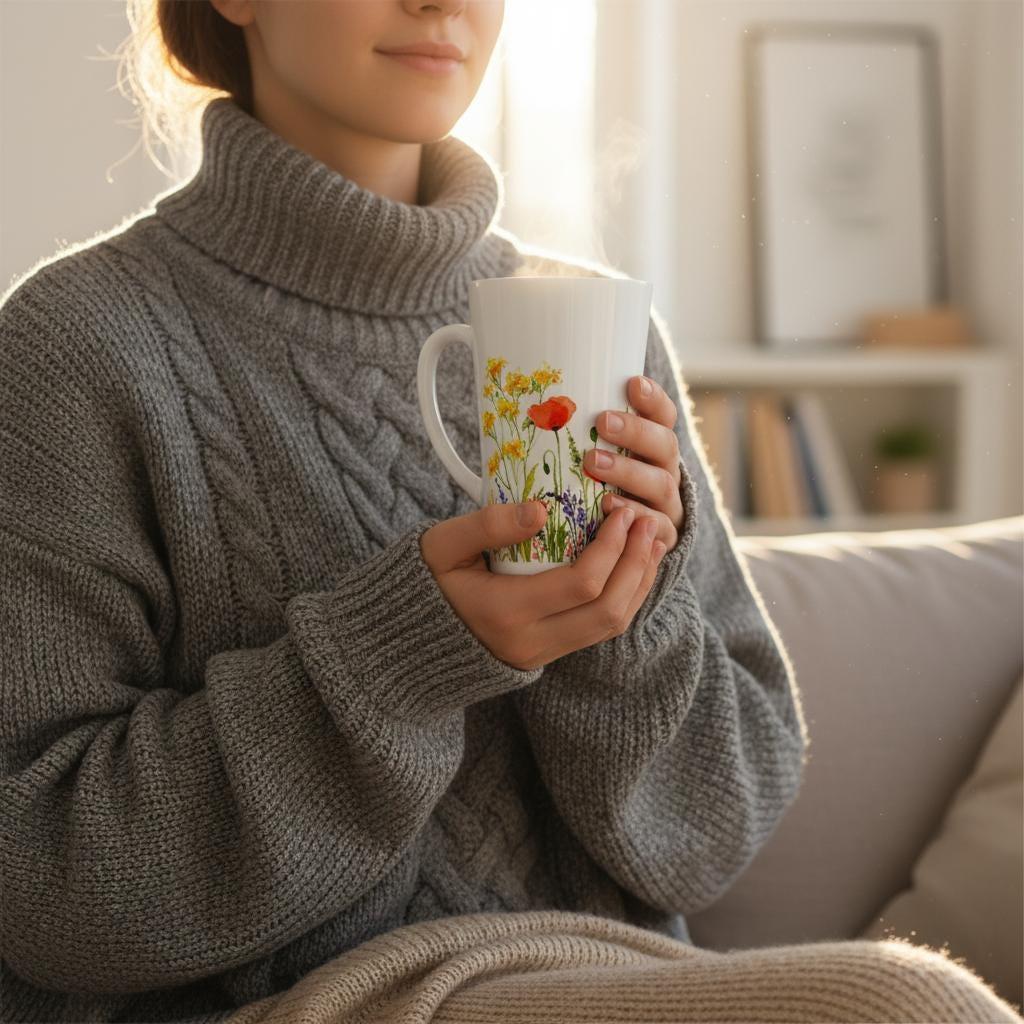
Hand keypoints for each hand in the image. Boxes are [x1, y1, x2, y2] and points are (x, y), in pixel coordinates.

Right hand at [420, 499, 668, 670]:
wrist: (407, 641)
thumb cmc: (425, 581)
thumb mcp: (441, 546)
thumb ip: (487, 525)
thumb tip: (541, 509)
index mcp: (504, 612)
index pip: (580, 584)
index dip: (612, 547)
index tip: (621, 510)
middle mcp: (530, 641)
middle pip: (608, 611)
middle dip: (637, 564)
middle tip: (648, 522)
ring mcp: (542, 653)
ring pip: (612, 626)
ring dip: (639, 582)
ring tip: (652, 541)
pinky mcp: (549, 654)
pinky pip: (600, 630)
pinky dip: (625, 596)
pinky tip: (632, 566)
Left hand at [584, 374, 683, 553]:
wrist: (630, 541)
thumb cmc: (599, 489)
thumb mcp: (596, 458)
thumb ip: (581, 436)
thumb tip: (537, 404)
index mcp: (654, 445)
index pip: (663, 415)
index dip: (652, 398)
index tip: (632, 383)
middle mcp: (665, 470)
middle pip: (665, 445)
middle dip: (635, 431)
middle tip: (602, 421)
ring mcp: (667, 504)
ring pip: (661, 484)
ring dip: (629, 471)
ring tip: (593, 463)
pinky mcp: (663, 536)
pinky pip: (657, 526)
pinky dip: (635, 515)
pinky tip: (608, 506)